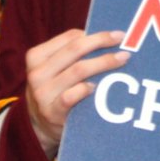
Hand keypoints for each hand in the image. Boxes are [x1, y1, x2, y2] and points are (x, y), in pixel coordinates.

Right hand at [24, 28, 127, 158]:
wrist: (39, 126)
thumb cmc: (55, 91)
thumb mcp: (54, 69)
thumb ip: (72, 55)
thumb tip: (108, 38)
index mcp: (36, 56)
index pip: (70, 37)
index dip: (95, 34)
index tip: (116, 35)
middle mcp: (37, 73)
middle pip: (75, 49)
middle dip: (102, 42)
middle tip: (123, 42)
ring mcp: (43, 93)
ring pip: (78, 70)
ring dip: (104, 62)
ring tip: (122, 59)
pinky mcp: (52, 112)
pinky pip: (72, 95)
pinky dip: (86, 88)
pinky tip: (98, 86)